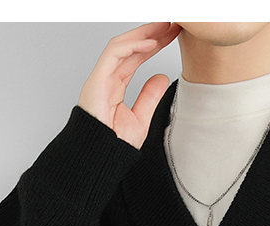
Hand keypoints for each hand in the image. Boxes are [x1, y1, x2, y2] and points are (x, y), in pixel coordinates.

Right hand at [78, 22, 182, 148]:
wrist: (100, 158)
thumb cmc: (114, 144)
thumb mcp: (140, 118)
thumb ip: (149, 96)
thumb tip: (161, 78)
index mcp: (116, 85)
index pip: (136, 57)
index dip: (154, 45)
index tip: (171, 36)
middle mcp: (107, 78)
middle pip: (129, 47)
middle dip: (150, 33)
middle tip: (170, 23)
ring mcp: (101, 77)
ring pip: (121, 45)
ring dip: (143, 34)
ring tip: (163, 27)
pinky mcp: (97, 79)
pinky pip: (113, 54)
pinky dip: (132, 45)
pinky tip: (150, 42)